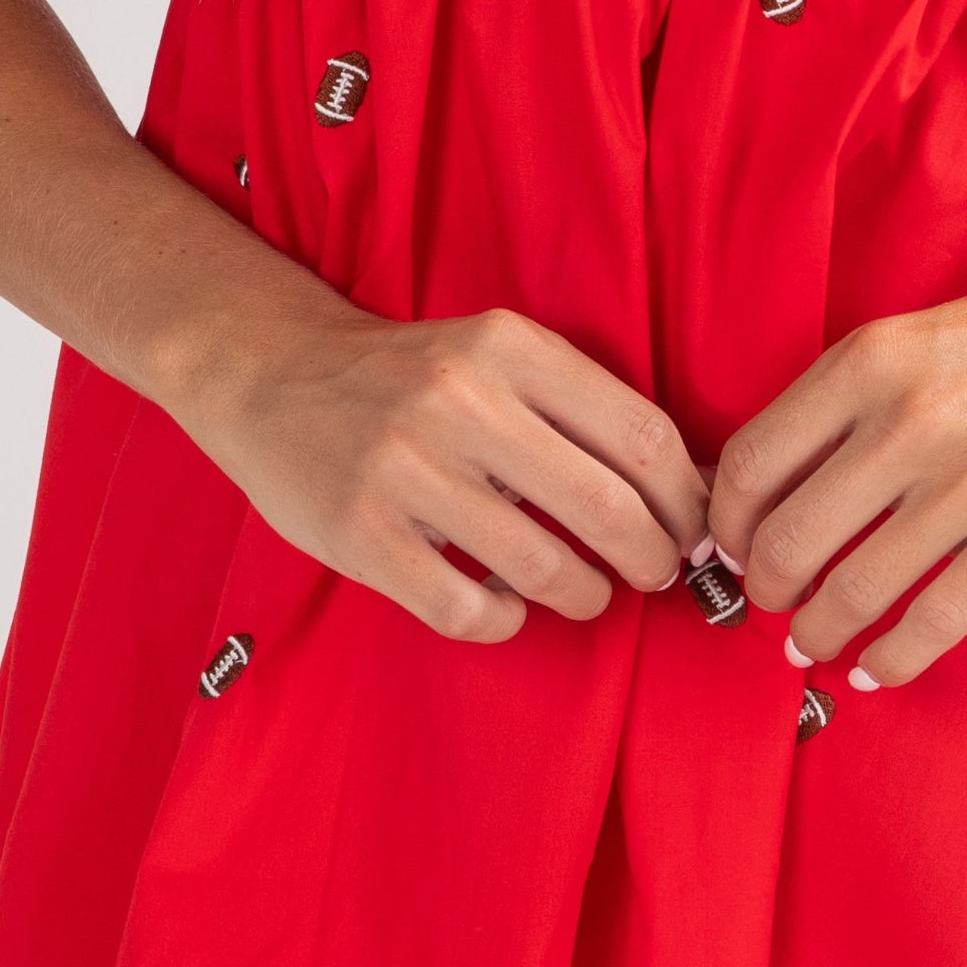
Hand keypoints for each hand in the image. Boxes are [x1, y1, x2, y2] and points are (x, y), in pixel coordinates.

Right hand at [166, 297, 710, 645]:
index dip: (688, 499)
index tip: (697, 528)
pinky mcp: (362, 534)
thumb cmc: (408, 376)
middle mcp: (459, 401)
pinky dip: (506, 620)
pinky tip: (505, 603)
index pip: (642, 434)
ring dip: (586, 595)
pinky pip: (470, 610)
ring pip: (547, 569)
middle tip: (656, 573)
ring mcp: (405, 470)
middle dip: (654, 558)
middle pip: (608, 508)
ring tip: (584, 591)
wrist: (270, 373)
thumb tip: (690, 487)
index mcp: (508, 347)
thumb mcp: (493, 354)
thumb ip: (580, 406)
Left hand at [706, 263, 966, 689]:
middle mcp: (910, 423)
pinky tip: (871, 669)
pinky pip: (935, 623)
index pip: (752, 464)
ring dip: (817, 632)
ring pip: (854, 592)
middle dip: (766, 588)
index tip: (730, 548)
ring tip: (810, 642)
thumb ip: (828, 409)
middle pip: (791, 539)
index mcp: (866, 363)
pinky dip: (890, 660)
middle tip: (770, 600)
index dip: (726, 523)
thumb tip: (752, 506)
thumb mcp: (899, 342)